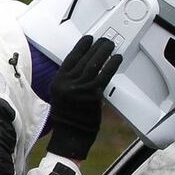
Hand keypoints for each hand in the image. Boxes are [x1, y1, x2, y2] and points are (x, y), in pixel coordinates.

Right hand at [46, 35, 122, 161]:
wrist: (70, 135)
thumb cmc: (68, 117)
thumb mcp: (62, 95)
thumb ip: (71, 80)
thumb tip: (87, 66)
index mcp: (57, 82)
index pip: (70, 58)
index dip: (81, 46)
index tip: (88, 39)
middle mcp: (67, 83)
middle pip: (84, 59)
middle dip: (95, 47)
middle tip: (104, 41)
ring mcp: (80, 89)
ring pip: (94, 64)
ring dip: (104, 52)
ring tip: (110, 46)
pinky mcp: (92, 95)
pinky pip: (104, 75)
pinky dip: (111, 65)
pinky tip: (116, 59)